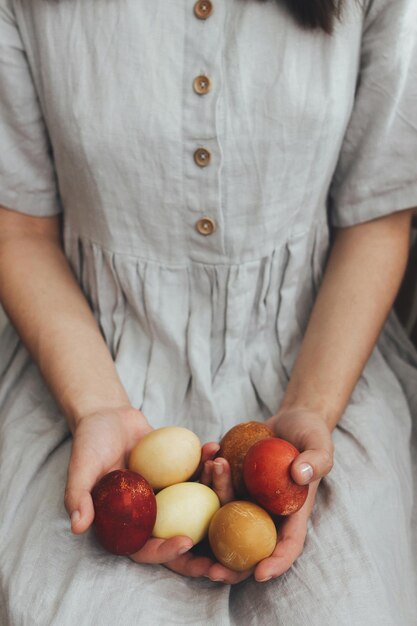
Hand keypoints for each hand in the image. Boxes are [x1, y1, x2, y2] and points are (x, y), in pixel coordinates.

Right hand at [65, 406, 219, 564]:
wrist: (106, 416)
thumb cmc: (90, 443)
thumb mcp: (81, 467)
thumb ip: (78, 495)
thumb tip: (78, 526)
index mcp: (125, 524)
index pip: (146, 548)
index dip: (166, 552)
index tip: (186, 542)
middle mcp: (149, 514)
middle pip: (177, 536)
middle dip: (204, 548)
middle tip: (225, 542)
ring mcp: (166, 495)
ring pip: (195, 504)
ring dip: (212, 488)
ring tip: (217, 466)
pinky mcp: (177, 474)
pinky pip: (196, 473)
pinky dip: (206, 462)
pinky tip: (213, 448)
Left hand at [192, 410, 333, 583]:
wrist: (290, 421)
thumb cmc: (311, 434)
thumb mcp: (320, 444)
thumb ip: (316, 460)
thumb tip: (299, 474)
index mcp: (293, 512)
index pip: (288, 544)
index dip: (276, 562)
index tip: (260, 573)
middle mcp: (267, 511)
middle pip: (249, 547)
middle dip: (230, 564)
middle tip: (209, 570)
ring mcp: (248, 498)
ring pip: (225, 513)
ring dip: (213, 498)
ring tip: (211, 465)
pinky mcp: (233, 482)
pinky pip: (216, 486)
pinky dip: (210, 474)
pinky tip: (209, 452)